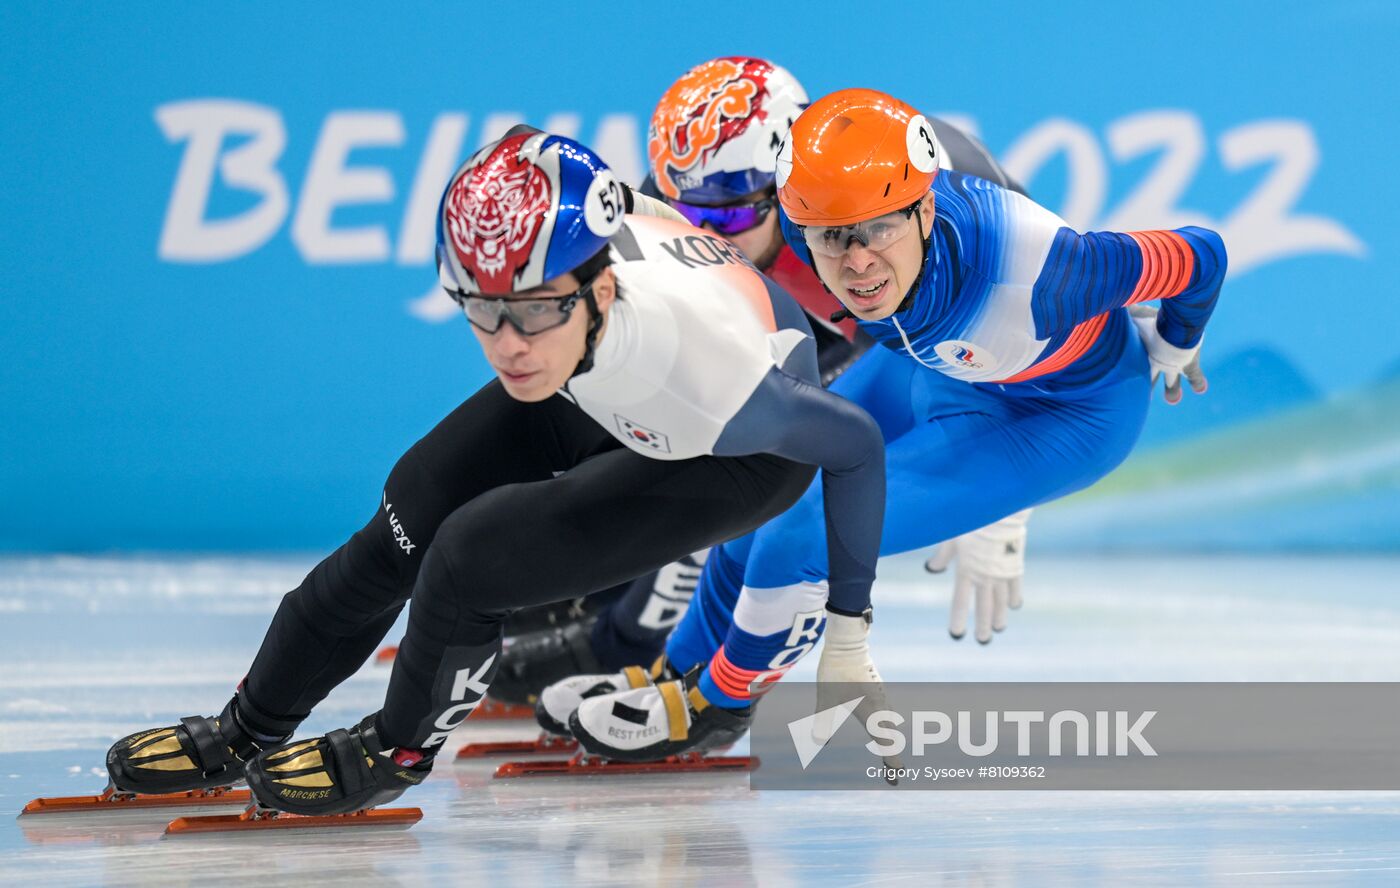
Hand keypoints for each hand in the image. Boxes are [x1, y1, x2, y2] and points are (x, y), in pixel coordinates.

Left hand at [815, 609, 903, 780]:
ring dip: (889, 741)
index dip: (891, 763)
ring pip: (889, 724)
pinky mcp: (876, 690)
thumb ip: (823, 722)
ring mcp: (881, 698)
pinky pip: (884, 714)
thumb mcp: (825, 700)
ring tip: (888, 755)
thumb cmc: (837, 672)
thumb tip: (818, 742)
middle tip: (893, 775)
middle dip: (891, 757)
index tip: (895, 780)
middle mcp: (882, 708)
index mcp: (874, 714)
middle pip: (891, 738)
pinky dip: (884, 726)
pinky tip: (880, 725)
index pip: (886, 744)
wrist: (848, 643)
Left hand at [925, 509, 1030, 643]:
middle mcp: (984, 577)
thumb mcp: (951, 538)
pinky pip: (1015, 588)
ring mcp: (1002, 574)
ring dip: (999, 617)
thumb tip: (931, 569)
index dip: (958, 619)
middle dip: (982, 626)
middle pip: (983, 608)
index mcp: (966, 571)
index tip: (957, 634)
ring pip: (1001, 602)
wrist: (1000, 513)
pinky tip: (1013, 606)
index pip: (960, 602)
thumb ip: (941, 556)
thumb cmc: (972, 522)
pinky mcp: (1015, 566)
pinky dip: (1014, 598)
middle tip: (982, 640)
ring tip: (997, 628)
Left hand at [1128, 305, 1207, 404]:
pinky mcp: (1190, 364)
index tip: (1120, 384)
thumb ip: (1128, 309)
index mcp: (1141, 352)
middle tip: (1143, 401)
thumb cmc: (1152, 318)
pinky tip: (1200, 389)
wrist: (1177, 327)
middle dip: (1146, 386)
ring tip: (1172, 400)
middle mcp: (1155, 362)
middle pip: (1149, 377)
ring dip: (1172, 390)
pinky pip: (1194, 375)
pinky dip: (1197, 382)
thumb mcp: (1136, 313)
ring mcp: (1173, 365)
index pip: (1131, 366)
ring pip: (1171, 382)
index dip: (1125, 374)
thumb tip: (1116, 300)